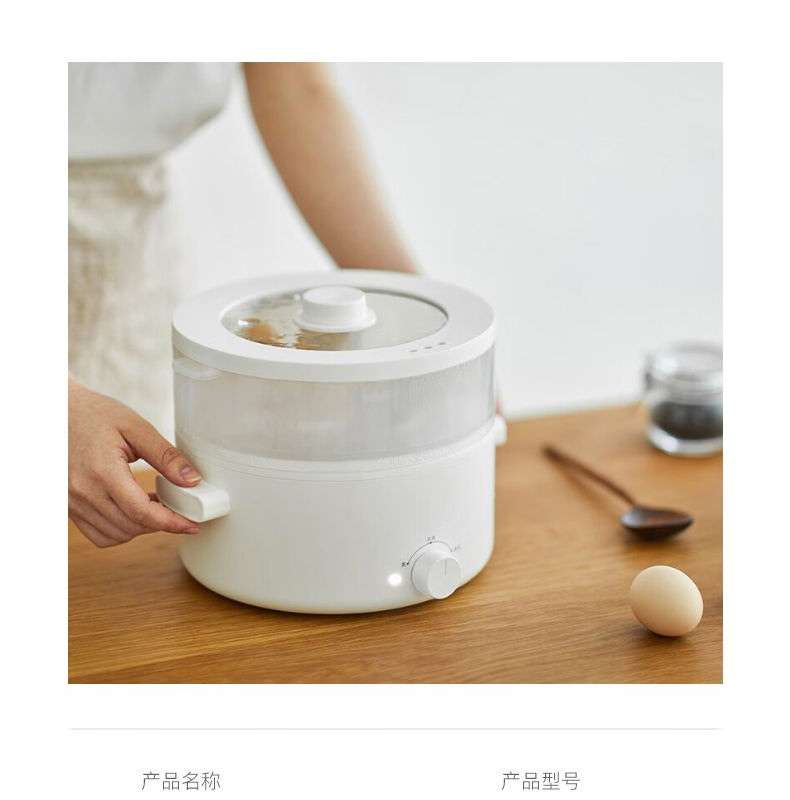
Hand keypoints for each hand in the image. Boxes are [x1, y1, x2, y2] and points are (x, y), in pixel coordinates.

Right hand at [69, 379, 201, 546]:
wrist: (56, 411)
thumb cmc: (95, 414)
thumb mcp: (136, 427)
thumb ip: (166, 456)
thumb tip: (193, 481)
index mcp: (102, 471)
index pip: (141, 512)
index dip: (171, 522)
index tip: (192, 525)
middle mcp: (83, 492)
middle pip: (131, 526)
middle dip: (161, 523)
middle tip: (180, 508)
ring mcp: (72, 502)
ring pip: (115, 535)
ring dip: (142, 527)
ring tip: (158, 506)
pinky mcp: (68, 506)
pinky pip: (97, 534)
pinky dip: (121, 530)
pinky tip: (134, 511)